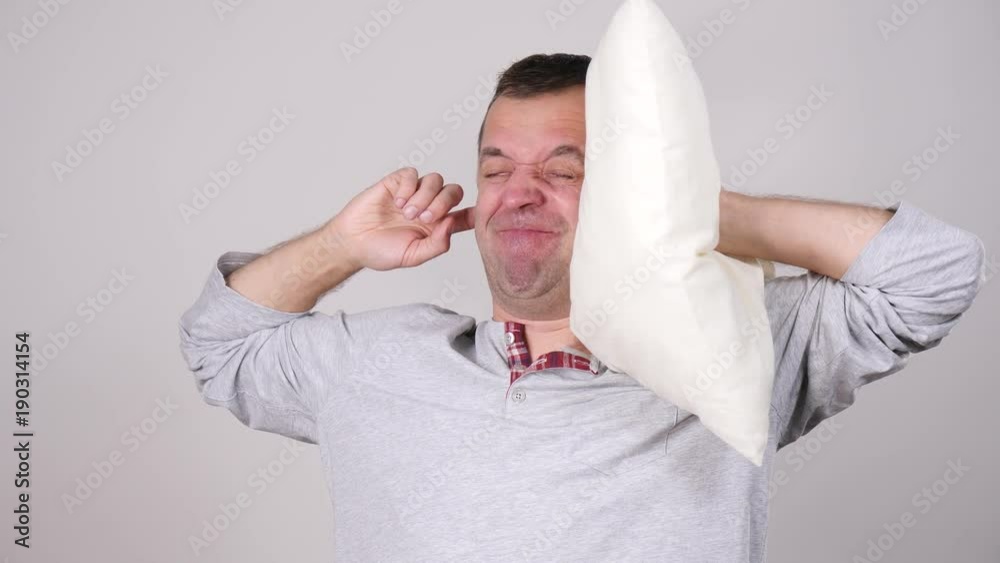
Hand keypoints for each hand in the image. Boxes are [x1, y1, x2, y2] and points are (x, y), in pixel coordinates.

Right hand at [328, 167, 474, 270]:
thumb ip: (437, 244)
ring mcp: (414, 193)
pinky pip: (413, 174)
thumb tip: (452, 225)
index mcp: (437, 226)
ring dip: (424, 197)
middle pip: (453, 192)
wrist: (351, 242)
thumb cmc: (381, 251)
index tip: (482, 215)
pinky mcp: (397, 183)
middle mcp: (429, 207)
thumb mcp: (414, 256)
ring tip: (407, 213)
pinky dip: (409, 187)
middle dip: (442, 203)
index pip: (464, 216)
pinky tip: (397, 202)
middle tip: (424, 219)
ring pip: (435, 180)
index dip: (475, 213)